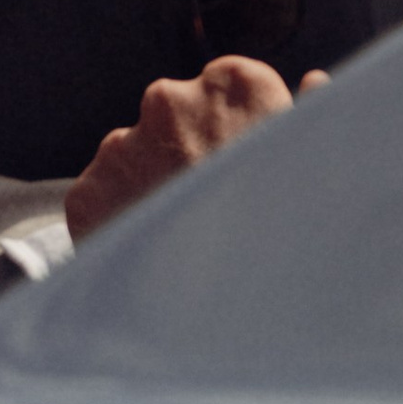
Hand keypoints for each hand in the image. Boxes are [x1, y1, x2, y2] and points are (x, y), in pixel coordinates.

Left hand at [63, 56, 325, 240]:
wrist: (223, 322)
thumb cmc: (285, 238)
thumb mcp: (313, 167)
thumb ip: (307, 113)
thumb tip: (313, 82)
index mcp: (235, 84)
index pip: (226, 88)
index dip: (232, 128)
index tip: (238, 160)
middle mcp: (172, 99)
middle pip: (175, 116)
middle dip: (185, 149)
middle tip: (208, 206)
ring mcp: (123, 144)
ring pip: (134, 155)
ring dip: (150, 183)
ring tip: (180, 240)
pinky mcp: (89, 190)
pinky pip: (102, 196)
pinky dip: (119, 218)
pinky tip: (150, 256)